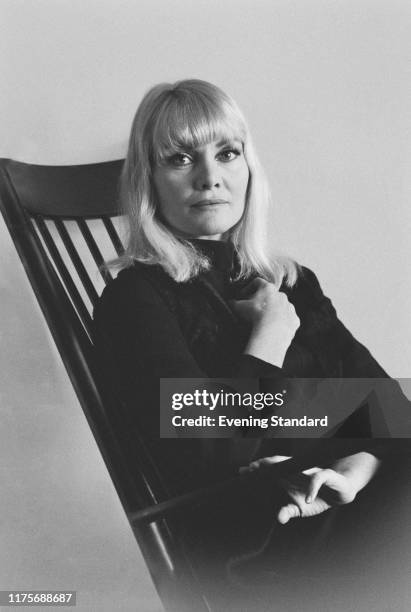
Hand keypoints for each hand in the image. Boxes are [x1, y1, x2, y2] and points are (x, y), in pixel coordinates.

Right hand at [231, 278, 299, 366]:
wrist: (272, 331)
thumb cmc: (255, 315)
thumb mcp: (239, 307)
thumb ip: (234, 302)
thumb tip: (230, 302)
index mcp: (268, 288)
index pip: (257, 282)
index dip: (248, 288)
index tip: (242, 296)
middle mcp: (282, 295)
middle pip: (271, 295)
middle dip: (263, 301)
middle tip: (254, 310)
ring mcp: (290, 308)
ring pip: (282, 308)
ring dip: (274, 312)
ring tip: (264, 322)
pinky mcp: (295, 320)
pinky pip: (288, 321)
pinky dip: (282, 324)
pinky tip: (274, 330)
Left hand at [241, 453, 378, 523]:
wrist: (342, 491)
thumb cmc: (318, 497)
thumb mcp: (302, 508)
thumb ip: (289, 511)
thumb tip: (279, 518)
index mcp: (289, 478)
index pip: (270, 471)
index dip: (258, 470)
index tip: (242, 471)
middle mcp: (298, 472)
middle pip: (279, 464)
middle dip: (264, 464)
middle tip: (250, 467)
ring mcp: (310, 472)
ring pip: (296, 466)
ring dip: (284, 468)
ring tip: (270, 470)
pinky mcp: (326, 475)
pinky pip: (318, 479)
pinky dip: (312, 489)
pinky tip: (307, 499)